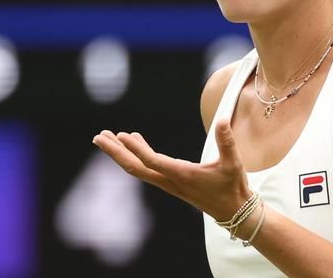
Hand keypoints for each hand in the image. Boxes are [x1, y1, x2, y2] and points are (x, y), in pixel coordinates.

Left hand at [91, 119, 251, 220]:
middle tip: (98, 136)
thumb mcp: (233, 163)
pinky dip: (137, 153)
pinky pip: (147, 167)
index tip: (121, 135)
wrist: (233, 211)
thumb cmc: (233, 187)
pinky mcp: (171, 181)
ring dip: (120, 153)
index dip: (136, 149)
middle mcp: (170, 181)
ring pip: (138, 168)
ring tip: (106, 136)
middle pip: (135, 168)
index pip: (153, 162)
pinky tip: (134, 140)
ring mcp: (168, 182)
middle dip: (115, 153)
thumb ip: (227, 142)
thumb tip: (223, 120)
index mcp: (182, 176)